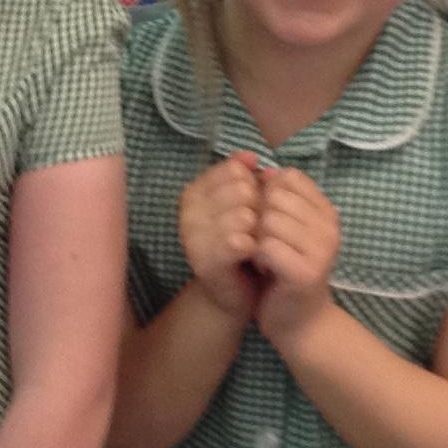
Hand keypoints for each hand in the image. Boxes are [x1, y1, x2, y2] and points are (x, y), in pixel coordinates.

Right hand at [178, 152, 263, 322]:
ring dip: (260, 230)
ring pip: (244, 215)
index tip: (255, 208)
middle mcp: (188, 210)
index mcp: (194, 191)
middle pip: (242, 189)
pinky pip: (239, 242)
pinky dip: (255, 248)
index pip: (235, 170)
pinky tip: (255, 255)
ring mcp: (192, 236)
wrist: (237, 291)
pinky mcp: (204, 261)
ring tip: (258, 243)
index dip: (255, 187)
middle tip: (259, 229)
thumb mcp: (245, 203)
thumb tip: (251, 155)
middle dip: (260, 207)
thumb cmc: (243, 242)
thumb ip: (245, 175)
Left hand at [252, 167, 339, 345]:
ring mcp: (322, 249)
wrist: (299, 322)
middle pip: (276, 196)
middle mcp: (330, 227)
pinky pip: (266, 246)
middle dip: (259, 216)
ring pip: (269, 220)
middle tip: (264, 242)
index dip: (268, 193)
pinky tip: (264, 269)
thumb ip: (277, 199)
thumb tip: (264, 169)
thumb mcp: (286, 228)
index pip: (289, 177)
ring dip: (256, 238)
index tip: (269, 219)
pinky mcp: (306, 272)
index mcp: (327, 211)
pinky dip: (257, 257)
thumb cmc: (286, 270)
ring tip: (264, 256)